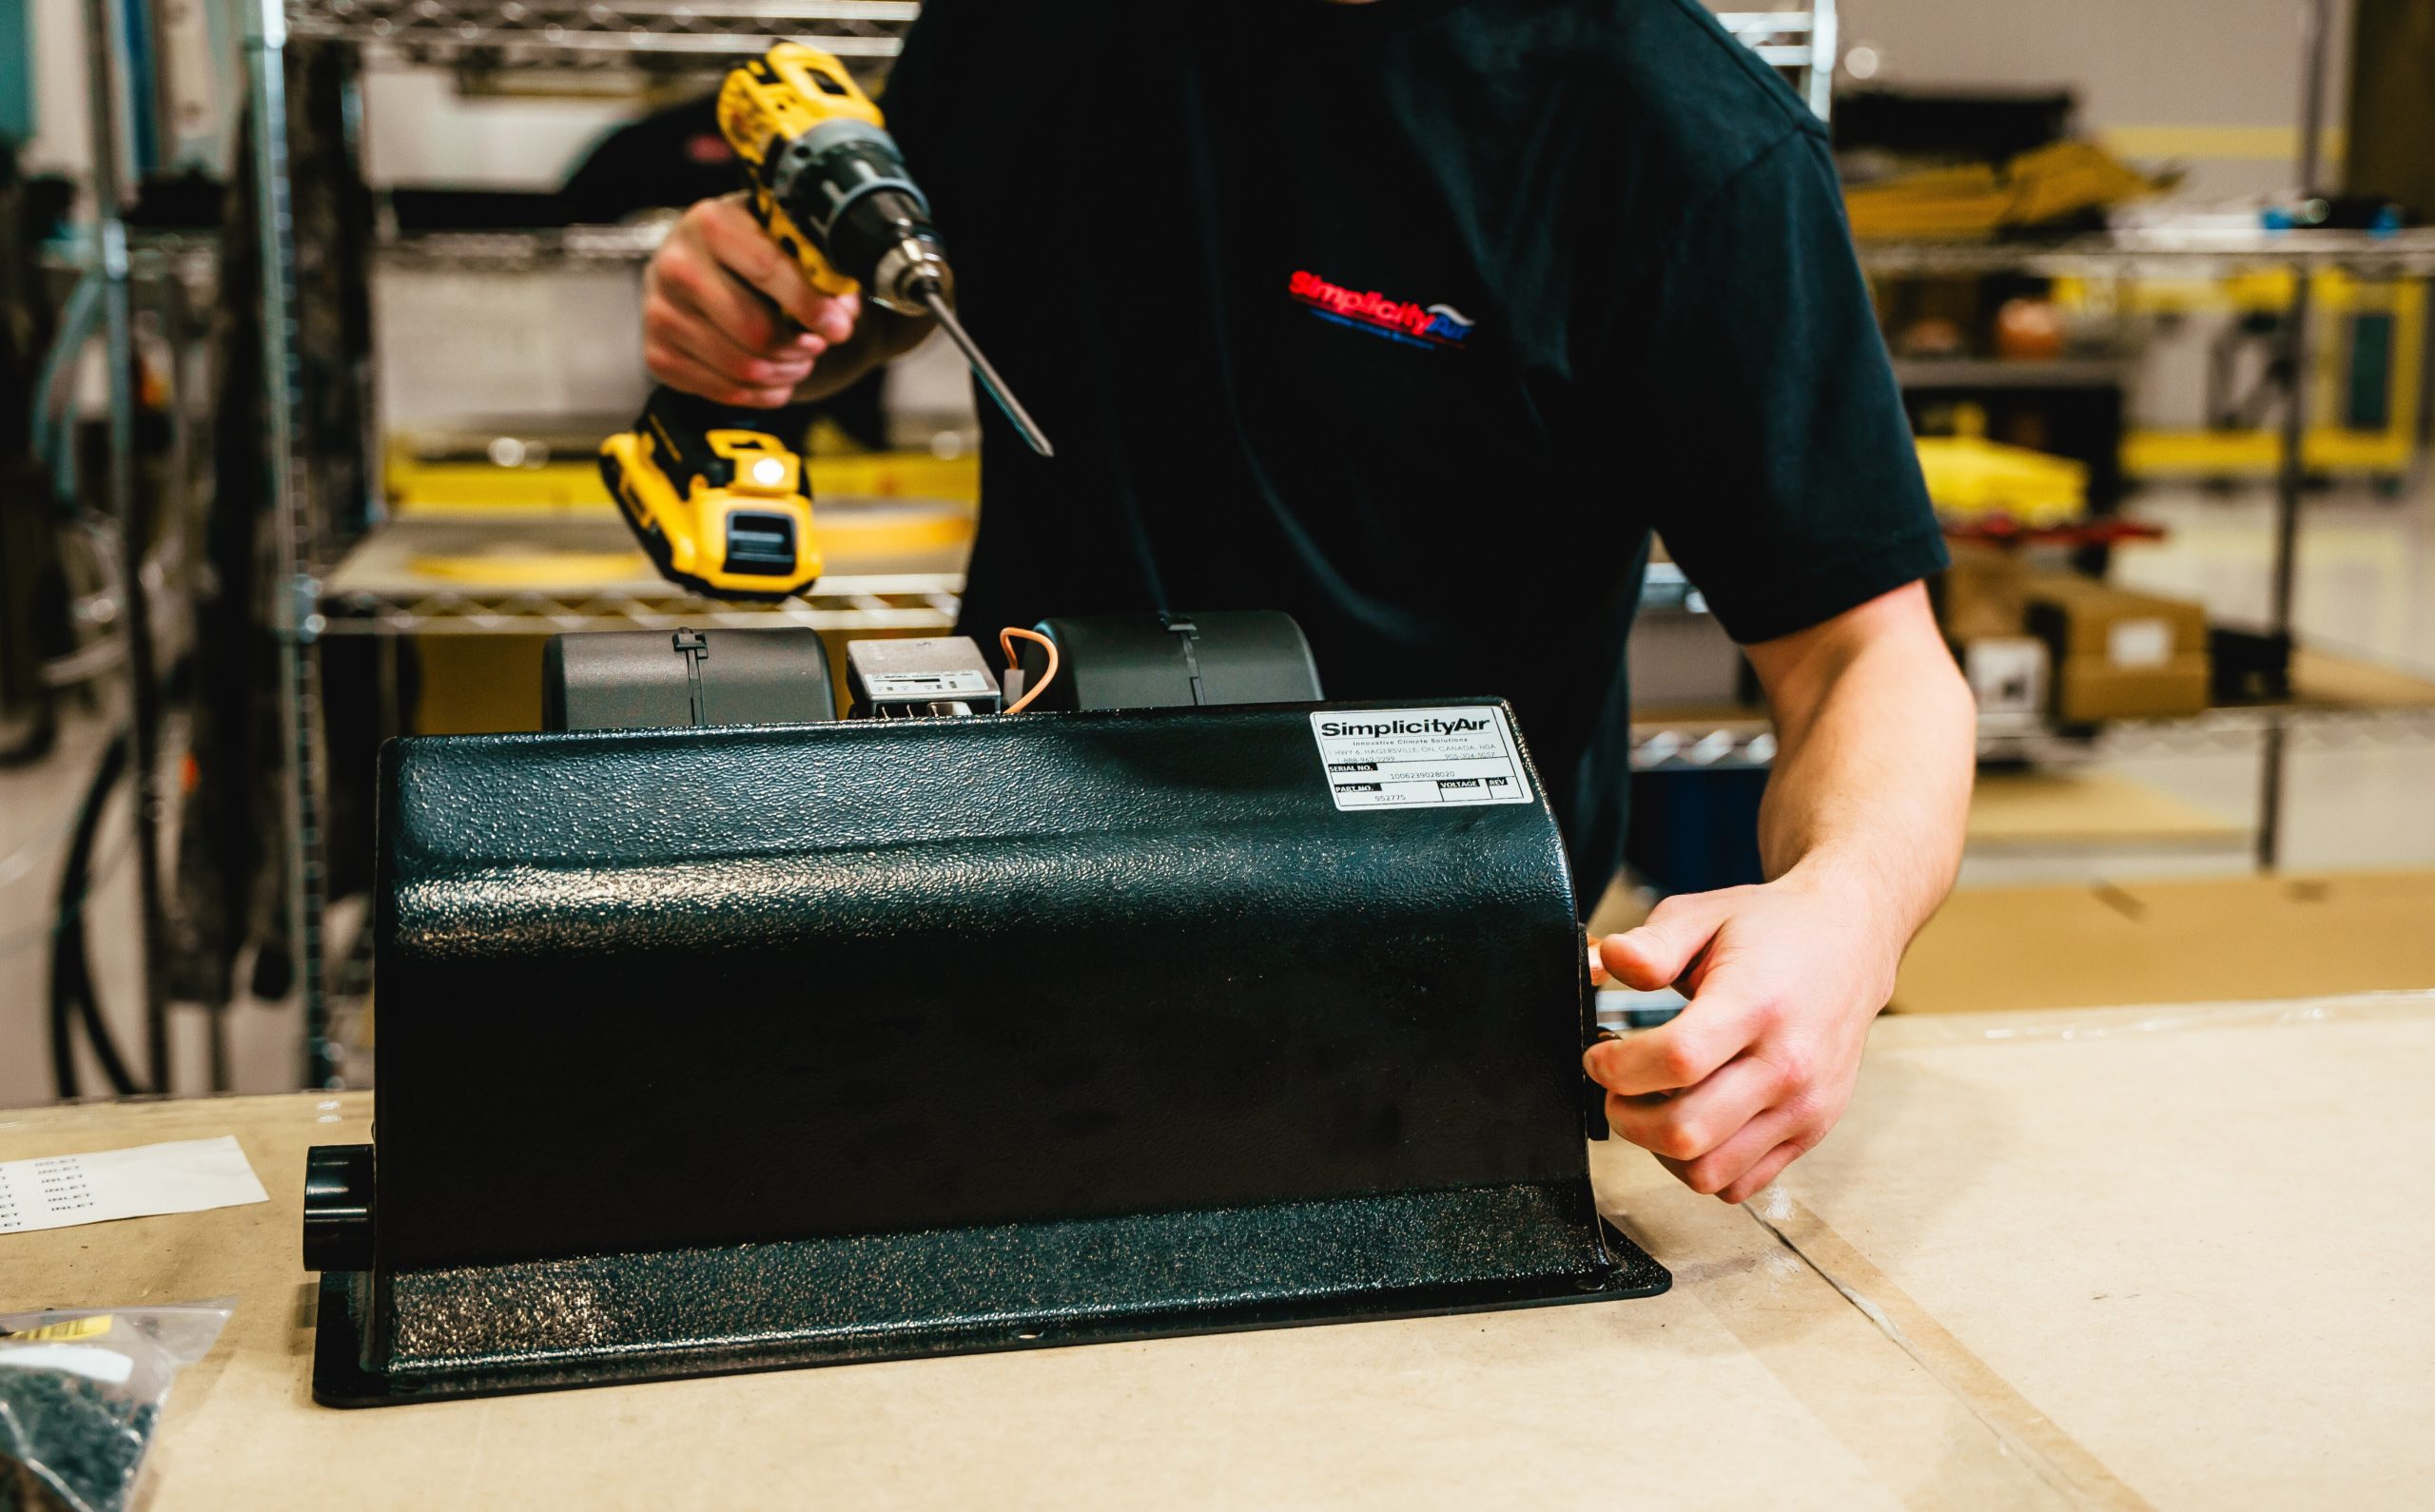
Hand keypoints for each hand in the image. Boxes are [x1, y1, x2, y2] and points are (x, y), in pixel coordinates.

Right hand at [642, 194, 861, 406]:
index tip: (839, 328)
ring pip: (741, 367)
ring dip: (784, 372)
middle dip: (798, 347)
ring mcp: (660, 311)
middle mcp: (675, 264)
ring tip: (799, 359)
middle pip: (754, 331)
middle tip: (818, 345)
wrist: (701, 264)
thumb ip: (821, 269)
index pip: (767, 270)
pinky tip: (776, 378)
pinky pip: (724, 392)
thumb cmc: (755, 251)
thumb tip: (843, 315)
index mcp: (712, 222)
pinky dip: (761, 393)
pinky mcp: (657, 354)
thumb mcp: (787, 241)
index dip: (810, 306)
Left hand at [1582, 869, 1899, 1202]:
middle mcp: (1788, 1064)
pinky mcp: (1811, 1131)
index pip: (1676, 1060)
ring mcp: (1804, 1106)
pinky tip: (1690, 1122)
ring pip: (1708, 1171)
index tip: (1600, 1055)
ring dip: (1659, 1148)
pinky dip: (1701, 1166)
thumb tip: (1603, 962)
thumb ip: (1650, 945)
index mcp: (1757, 1004)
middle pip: (1686, 1131)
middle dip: (1627, 1116)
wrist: (1850, 943)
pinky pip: (1740, 1183)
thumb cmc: (1773, 930)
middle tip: (1616, 1088)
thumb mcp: (1702, 914)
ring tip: (1652, 1105)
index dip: (1618, 1067)